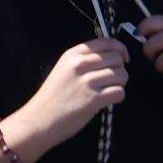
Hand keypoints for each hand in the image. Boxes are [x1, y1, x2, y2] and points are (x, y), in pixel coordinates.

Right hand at [4, 38, 127, 155]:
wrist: (38, 120)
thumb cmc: (51, 98)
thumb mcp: (63, 70)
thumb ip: (83, 61)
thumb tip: (112, 59)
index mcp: (73, 54)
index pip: (106, 42)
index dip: (120, 49)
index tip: (124, 59)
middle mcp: (80, 65)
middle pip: (116, 58)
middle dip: (120, 69)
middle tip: (113, 80)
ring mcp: (87, 82)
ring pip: (121, 74)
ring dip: (120, 84)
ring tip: (109, 91)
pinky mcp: (93, 99)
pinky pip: (119, 92)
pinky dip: (118, 97)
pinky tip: (109, 101)